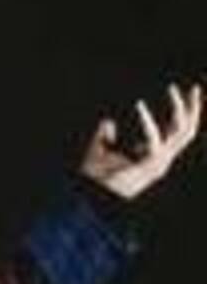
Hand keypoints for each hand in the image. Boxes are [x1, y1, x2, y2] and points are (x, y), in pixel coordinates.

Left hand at [79, 82, 201, 199]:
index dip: (183, 113)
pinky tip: (139, 105)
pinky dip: (147, 121)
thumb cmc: (93, 177)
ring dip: (180, 109)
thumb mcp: (98, 150)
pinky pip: (155, 139)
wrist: (88, 196)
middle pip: (188, 132)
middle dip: (194, 109)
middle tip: (194, 87)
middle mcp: (161, 160)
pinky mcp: (150, 166)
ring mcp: (159, 164)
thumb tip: (107, 121)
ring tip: (172, 89)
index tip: (178, 90)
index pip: (178, 133)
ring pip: (183, 133)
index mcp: (154, 157)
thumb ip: (104, 136)